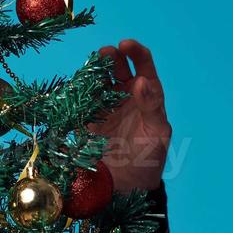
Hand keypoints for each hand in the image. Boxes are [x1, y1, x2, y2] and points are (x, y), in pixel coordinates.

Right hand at [90, 39, 171, 192]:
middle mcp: (127, 97)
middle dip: (112, 57)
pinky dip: (79, 91)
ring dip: (94, 72)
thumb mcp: (157, 134)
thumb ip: (151, 106)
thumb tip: (142, 80)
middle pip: (119, 68)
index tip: (125, 45)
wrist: (127, 188)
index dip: (136, 52)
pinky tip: (76, 87)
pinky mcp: (89, 119)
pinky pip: (83, 99)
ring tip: (89, 69)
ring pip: (99, 81)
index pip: (144, 66)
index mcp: (148, 97)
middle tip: (104, 53)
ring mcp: (107, 107)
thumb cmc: (149, 160)